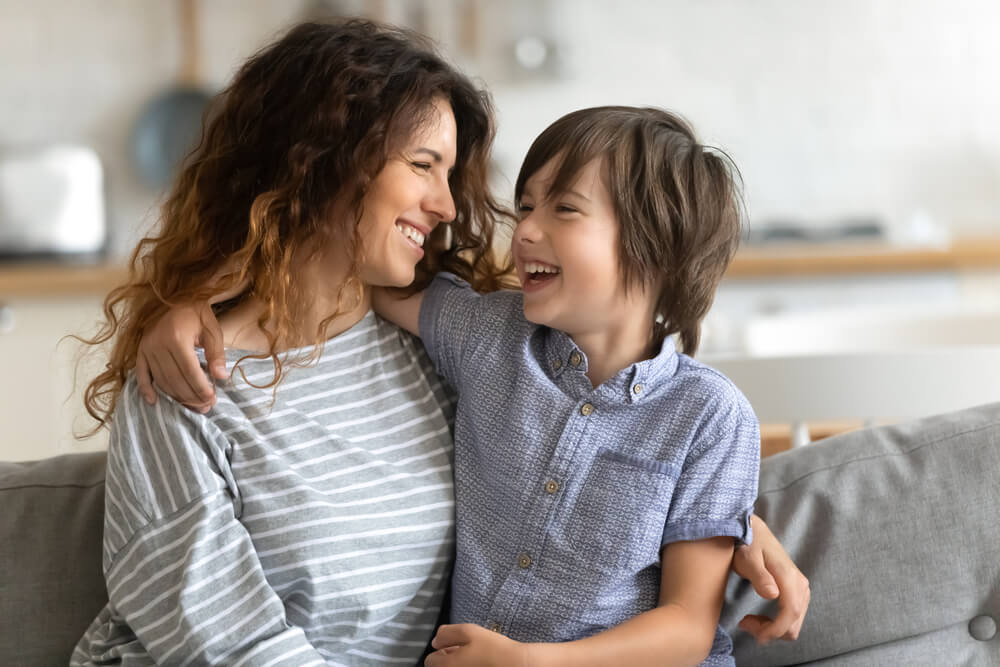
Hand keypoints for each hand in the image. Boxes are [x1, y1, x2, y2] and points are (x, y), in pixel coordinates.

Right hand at [135, 302, 226, 412]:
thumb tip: (220, 377)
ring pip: (161, 380)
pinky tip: (154, 402)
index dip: (201, 388)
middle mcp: (158, 343)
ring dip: (175, 397)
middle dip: (191, 396)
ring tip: (191, 406)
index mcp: (177, 337)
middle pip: (175, 379)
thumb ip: (216, 353)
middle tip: (205, 407)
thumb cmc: (198, 314)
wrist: (177, 296)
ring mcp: (146, 347)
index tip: (212, 399)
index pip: (190, 371)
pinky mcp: (140, 350)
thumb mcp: (212, 330)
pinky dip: (146, 389)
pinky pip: (141, 374)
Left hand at [424, 624, 530, 666]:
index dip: (442, 650)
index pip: (430, 660)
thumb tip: (436, 641)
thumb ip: (447, 633)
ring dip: (459, 663)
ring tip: (475, 658)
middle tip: (466, 651)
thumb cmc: (493, 650)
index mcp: (446, 665)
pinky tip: (480, 664)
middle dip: (449, 659)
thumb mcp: (469, 631)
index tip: (454, 646)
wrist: (516, 665)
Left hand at [731, 514, 809, 643]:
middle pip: (794, 622)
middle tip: (745, 624)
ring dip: (773, 629)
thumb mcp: (748, 558)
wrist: (754, 531)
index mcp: (789, 577)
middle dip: (771, 631)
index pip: (790, 612)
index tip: (757, 636)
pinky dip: (777, 624)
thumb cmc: (748, 544)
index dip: (776, 629)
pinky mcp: (796, 592)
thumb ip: (759, 576)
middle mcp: (800, 585)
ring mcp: (801, 589)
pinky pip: (792, 617)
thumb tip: (773, 594)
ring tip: (749, 621)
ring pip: (794, 623)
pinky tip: (759, 619)